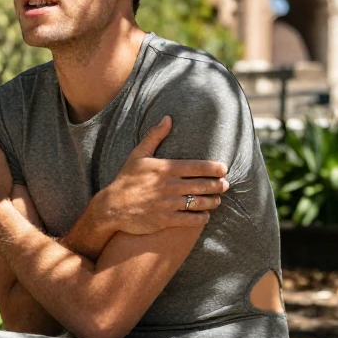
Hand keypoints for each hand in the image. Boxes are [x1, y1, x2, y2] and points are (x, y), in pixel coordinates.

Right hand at [96, 116, 229, 234]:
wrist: (112, 207)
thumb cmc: (126, 179)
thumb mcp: (138, 155)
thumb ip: (155, 136)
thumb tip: (168, 118)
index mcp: (165, 169)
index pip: (196, 167)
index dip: (214, 168)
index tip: (224, 169)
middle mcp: (168, 186)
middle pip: (202, 185)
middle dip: (218, 185)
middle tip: (225, 185)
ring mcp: (167, 204)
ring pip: (198, 203)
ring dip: (212, 202)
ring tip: (217, 200)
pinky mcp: (164, 220)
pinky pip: (189, 220)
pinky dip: (201, 218)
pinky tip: (205, 215)